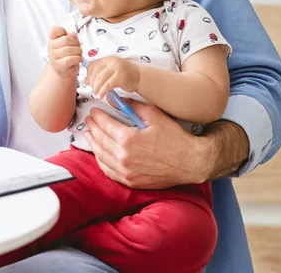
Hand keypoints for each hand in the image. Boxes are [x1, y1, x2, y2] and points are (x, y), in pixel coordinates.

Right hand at [48, 26, 81, 78]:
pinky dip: (77, 58)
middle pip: (66, 40)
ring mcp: (54, 57)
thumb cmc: (67, 55)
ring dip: (78, 51)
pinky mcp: (59, 65)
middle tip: (78, 47)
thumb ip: (71, 36)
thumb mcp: (70, 43)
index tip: (66, 34)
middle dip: (76, 43)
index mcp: (53, 39)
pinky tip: (78, 59)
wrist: (64, 70)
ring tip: (79, 53)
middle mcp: (51, 47)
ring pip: (69, 49)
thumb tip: (71, 33)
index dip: (61, 30)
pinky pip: (70, 59)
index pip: (54, 30)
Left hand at [85, 56, 139, 98]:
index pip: (92, 65)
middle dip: (92, 82)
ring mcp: (117, 68)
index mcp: (107, 59)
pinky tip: (100, 96)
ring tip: (96, 95)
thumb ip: (98, 75)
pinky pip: (108, 84)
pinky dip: (102, 91)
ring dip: (96, 88)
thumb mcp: (109, 72)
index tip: (88, 82)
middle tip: (92, 90)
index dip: (88, 74)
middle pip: (95, 71)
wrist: (139, 77)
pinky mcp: (121, 76)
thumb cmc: (123, 75)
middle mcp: (111, 61)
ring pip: (100, 78)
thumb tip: (86, 80)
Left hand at [85, 100, 210, 188]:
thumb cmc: (174, 137)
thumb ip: (131, 106)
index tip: (93, 111)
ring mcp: (126, 172)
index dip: (97, 116)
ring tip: (90, 134)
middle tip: (89, 120)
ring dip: (93, 143)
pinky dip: (101, 160)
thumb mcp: (154, 115)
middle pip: (100, 139)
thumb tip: (113, 99)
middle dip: (93, 127)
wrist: (190, 162)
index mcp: (128, 139)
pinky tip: (99, 153)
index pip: (104, 124)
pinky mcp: (131, 181)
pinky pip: (108, 170)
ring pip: (101, 155)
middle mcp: (124, 157)